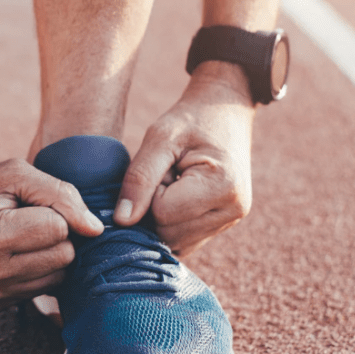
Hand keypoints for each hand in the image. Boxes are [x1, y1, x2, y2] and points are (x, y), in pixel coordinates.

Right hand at [0, 159, 103, 312]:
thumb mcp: (16, 175)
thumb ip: (61, 195)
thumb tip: (96, 230)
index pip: (57, 230)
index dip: (52, 210)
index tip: (28, 204)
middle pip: (62, 257)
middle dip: (55, 234)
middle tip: (26, 219)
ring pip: (57, 278)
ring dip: (48, 253)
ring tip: (20, 235)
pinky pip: (41, 290)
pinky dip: (35, 270)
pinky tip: (12, 253)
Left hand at [114, 61, 255, 254]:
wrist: (225, 111)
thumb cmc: (191, 119)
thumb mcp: (159, 137)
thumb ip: (139, 179)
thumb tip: (121, 220)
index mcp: (222, 186)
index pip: (162, 214)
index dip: (150, 192)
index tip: (163, 166)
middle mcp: (233, 211)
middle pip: (168, 234)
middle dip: (155, 208)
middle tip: (167, 174)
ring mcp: (231, 221)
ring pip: (175, 243)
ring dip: (162, 217)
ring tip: (175, 183)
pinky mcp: (223, 226)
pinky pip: (184, 242)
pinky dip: (172, 224)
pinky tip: (178, 197)